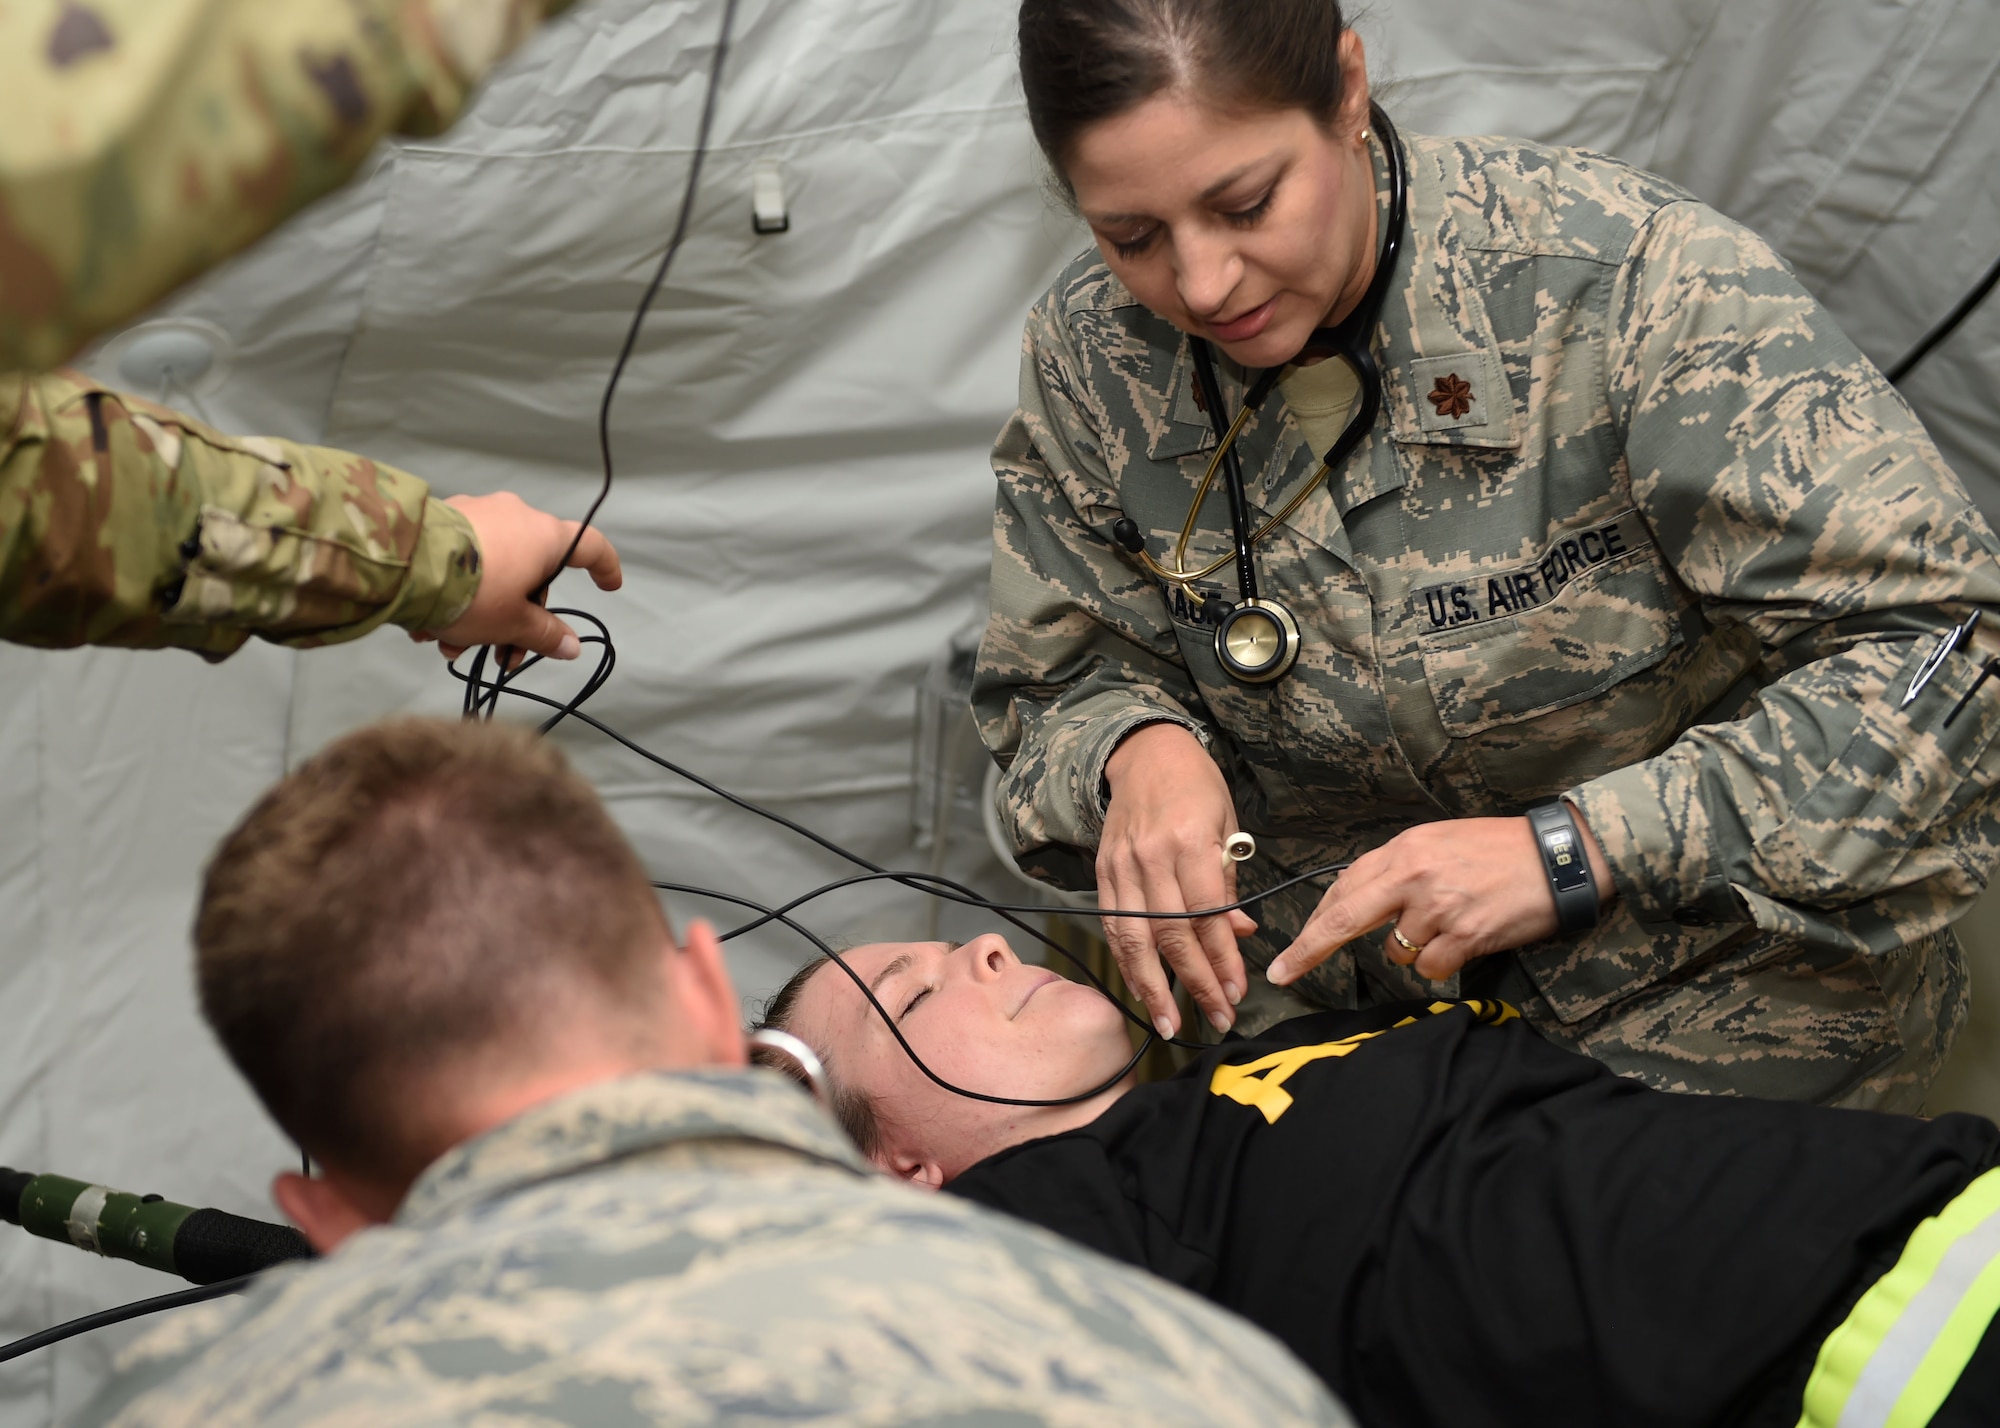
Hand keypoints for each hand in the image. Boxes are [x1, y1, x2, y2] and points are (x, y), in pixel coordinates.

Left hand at [418, 493, 622, 662]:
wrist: (405, 565)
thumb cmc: (473, 592)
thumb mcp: (513, 623)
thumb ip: (545, 634)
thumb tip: (570, 647)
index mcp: (544, 537)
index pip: (590, 547)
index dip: (604, 567)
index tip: (608, 586)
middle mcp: (516, 516)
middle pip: (532, 570)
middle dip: (518, 617)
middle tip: (500, 653)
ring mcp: (478, 513)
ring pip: (493, 569)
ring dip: (480, 612)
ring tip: (452, 645)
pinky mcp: (444, 518)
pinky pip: (463, 559)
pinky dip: (456, 591)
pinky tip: (430, 623)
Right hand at [1098, 723, 1257, 1039]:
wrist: (1146, 753)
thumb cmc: (1196, 787)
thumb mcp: (1226, 824)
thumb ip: (1228, 882)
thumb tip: (1240, 934)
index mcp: (1189, 841)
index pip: (1208, 914)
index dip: (1223, 959)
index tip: (1238, 992)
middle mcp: (1151, 856)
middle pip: (1172, 934)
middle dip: (1195, 982)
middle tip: (1217, 1016)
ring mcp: (1122, 865)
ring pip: (1135, 938)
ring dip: (1152, 986)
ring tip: (1169, 1022)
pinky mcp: (1103, 871)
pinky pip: (1114, 925)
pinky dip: (1126, 961)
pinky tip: (1140, 988)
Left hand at [1267, 810, 1613, 984]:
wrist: (1559, 857)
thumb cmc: (1498, 850)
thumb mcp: (1438, 843)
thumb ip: (1395, 870)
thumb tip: (1356, 901)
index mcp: (1403, 849)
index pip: (1342, 889)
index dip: (1312, 923)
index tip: (1288, 950)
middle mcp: (1413, 875)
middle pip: (1343, 919)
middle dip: (1308, 950)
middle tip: (1282, 973)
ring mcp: (1438, 906)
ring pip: (1396, 951)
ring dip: (1414, 950)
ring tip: (1452, 923)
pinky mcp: (1466, 934)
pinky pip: (1431, 968)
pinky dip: (1443, 964)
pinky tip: (1467, 940)